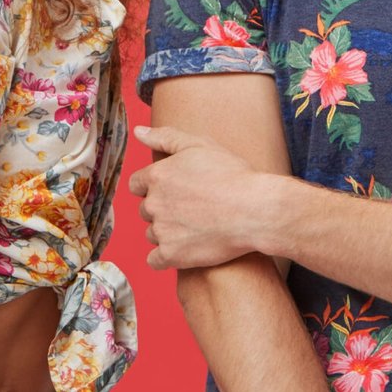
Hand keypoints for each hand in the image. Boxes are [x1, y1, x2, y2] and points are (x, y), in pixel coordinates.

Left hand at [128, 125, 273, 270]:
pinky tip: (185, 249)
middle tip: (191, 208)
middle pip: (145, 210)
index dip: (155, 187)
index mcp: (157, 176)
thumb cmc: (231, 174)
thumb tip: (138, 131)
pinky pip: (155, 260)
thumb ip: (164, 137)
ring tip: (195, 227)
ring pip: (152, 233)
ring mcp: (162, 231)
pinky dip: (166, 256)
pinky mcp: (172, 255)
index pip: (137, 184)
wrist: (254, 210)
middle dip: (163, 209)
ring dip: (166, 232)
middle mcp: (154, 203)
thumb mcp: (199, 145)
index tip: (176, 191)